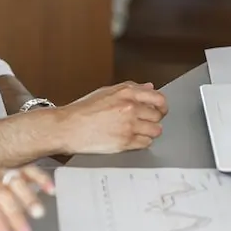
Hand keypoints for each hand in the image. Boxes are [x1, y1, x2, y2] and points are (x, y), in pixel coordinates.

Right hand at [53, 81, 167, 153]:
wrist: (68, 127)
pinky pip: (146, 143)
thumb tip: (149, 87)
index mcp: (126, 93)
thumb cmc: (82, 110)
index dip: (162, 106)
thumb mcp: (106, 92)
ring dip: (149, 131)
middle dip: (153, 119)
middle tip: (145, 121)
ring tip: (137, 131)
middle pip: (158, 116)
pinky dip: (142, 142)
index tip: (161, 109)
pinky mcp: (126, 142)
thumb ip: (130, 88)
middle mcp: (130, 108)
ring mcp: (129, 126)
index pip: (158, 98)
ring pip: (155, 131)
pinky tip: (131, 138)